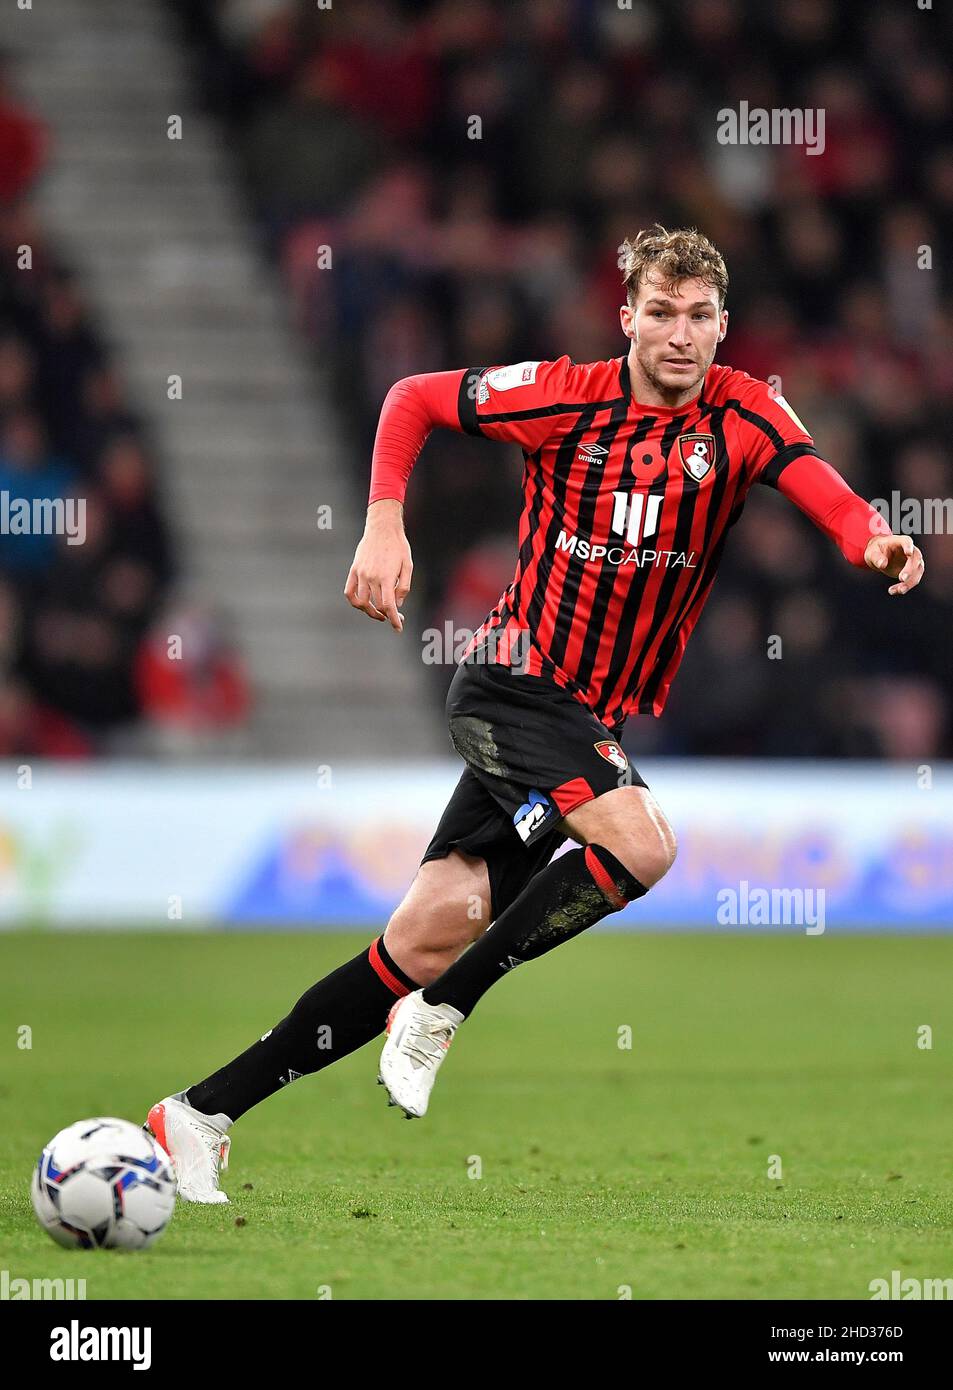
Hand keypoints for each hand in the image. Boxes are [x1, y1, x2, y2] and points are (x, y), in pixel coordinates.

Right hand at [343, 500, 412, 630]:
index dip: (393, 619)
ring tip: (379, 613)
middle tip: (395, 617)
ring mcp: (360, 574)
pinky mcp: (354, 570)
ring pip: (361, 602)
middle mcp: (371, 577)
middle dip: (387, 615)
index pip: (388, 605)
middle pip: (376, 605)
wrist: (382, 528)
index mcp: (386, 577)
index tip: (398, 628)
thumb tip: (397, 604)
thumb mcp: (408, 565)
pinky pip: (349, 592)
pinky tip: (363, 604)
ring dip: (370, 611)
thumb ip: (404, 586)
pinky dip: (354, 602)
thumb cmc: (399, 546)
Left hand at [864, 534, 924, 595]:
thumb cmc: (876, 551)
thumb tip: (882, 564)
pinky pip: (912, 580)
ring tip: (899, 590)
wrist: (881, 557)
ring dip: (909, 582)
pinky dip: (905, 587)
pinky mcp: (913, 572)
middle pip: (915, 559)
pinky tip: (893, 591)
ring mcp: (914, 561)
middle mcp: (911, 550)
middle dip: (910, 569)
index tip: (909, 552)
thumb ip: (877, 557)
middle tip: (902, 579)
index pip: (907, 541)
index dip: (908, 546)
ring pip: (917, 572)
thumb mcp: (872, 553)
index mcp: (900, 541)